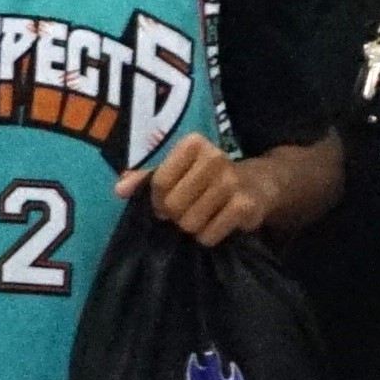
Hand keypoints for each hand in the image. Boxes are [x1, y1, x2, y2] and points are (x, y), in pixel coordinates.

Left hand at [138, 130, 272, 242]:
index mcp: (193, 143)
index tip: (166, 201)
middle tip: (188, 209)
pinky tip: (218, 223)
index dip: (157, 199)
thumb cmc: (208, 176)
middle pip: (173, 204)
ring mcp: (232, 182)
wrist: (259, 183)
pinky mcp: (245, 206)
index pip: (159, 182)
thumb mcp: (179, 169)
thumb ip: (147, 177)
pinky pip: (208, 235)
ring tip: (204, 215)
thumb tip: (119, 189)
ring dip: (193, 227)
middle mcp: (214, 157)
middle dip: (176, 215)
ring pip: (190, 223)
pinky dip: (209, 236)